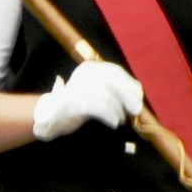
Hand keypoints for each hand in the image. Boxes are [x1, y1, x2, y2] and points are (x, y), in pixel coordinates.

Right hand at [25, 59, 144, 142]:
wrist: (52, 117)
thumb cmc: (79, 106)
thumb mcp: (98, 94)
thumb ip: (115, 90)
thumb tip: (138, 92)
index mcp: (90, 69)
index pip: (114, 71)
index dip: (129, 83)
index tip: (139, 96)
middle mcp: (83, 74)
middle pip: (111, 81)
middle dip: (127, 95)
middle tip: (137, 110)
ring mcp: (76, 87)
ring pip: (105, 95)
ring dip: (118, 109)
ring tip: (121, 120)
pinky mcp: (72, 101)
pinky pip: (96, 107)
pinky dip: (109, 115)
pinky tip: (114, 123)